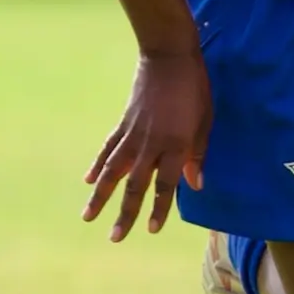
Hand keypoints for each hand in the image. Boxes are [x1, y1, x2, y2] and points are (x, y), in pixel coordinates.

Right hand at [82, 47, 209, 240]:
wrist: (168, 56)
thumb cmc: (195, 88)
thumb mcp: (205, 120)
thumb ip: (198, 153)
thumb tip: (195, 185)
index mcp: (176, 145)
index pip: (165, 185)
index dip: (158, 208)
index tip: (151, 230)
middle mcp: (150, 144)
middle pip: (135, 186)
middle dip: (125, 213)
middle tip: (115, 237)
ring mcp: (133, 134)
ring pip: (112, 172)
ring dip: (100, 196)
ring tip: (87, 217)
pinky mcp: (123, 124)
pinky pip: (107, 149)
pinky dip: (97, 165)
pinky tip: (87, 180)